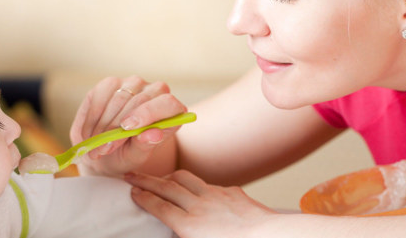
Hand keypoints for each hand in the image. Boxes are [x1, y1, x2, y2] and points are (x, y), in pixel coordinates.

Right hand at [69, 76, 186, 175]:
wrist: (105, 150)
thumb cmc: (127, 154)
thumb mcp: (136, 157)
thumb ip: (145, 145)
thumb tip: (153, 135)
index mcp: (171, 111)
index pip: (167, 103)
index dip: (148, 113)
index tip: (127, 128)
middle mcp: (155, 92)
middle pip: (140, 100)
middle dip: (117, 127)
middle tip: (104, 149)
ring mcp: (133, 84)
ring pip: (118, 99)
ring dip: (103, 126)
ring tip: (96, 146)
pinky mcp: (111, 83)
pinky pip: (100, 96)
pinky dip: (93, 118)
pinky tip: (90, 133)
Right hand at [125, 170, 275, 237]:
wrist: (274, 237)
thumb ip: (183, 237)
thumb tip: (175, 230)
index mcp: (190, 225)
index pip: (159, 206)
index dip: (142, 197)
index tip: (131, 190)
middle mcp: (200, 206)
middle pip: (166, 188)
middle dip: (146, 180)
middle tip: (131, 174)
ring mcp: (217, 196)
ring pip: (186, 179)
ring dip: (169, 177)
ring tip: (160, 178)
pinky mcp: (233, 192)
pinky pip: (209, 185)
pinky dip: (197, 185)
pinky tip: (198, 191)